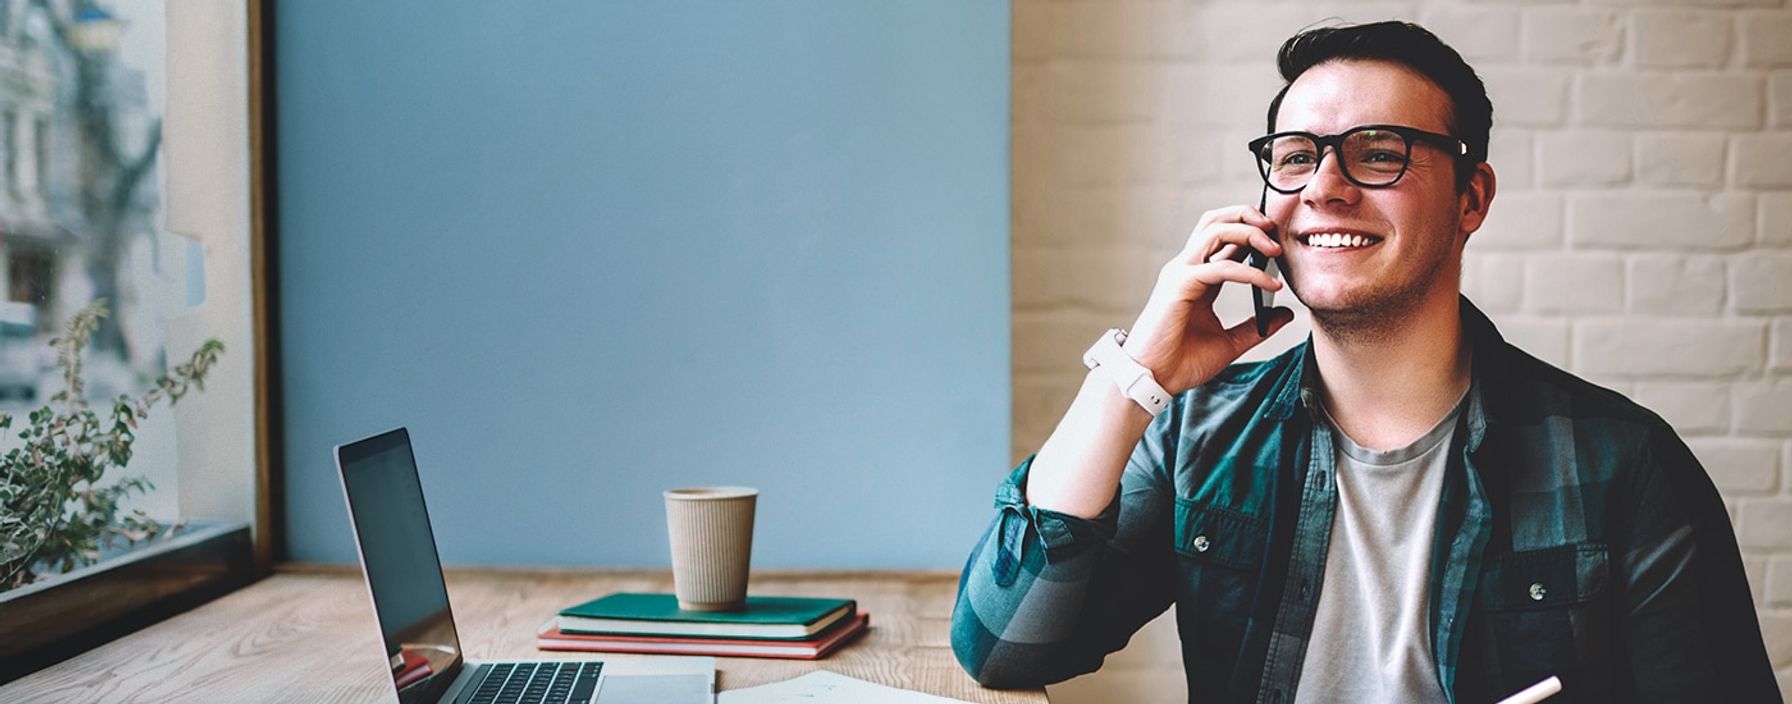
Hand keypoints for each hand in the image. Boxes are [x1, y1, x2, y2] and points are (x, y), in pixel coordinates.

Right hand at [1122, 205, 1294, 394]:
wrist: (1154, 380)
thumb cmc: (1181, 362)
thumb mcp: (1229, 343)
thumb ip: (1256, 327)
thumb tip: (1285, 314)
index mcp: (1197, 277)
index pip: (1223, 237)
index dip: (1252, 231)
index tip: (1279, 242)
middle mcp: (1187, 268)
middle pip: (1215, 221)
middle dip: (1247, 216)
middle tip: (1276, 229)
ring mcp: (1181, 274)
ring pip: (1216, 232)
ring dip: (1249, 233)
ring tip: (1275, 249)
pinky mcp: (1179, 286)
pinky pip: (1219, 268)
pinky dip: (1249, 272)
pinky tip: (1270, 285)